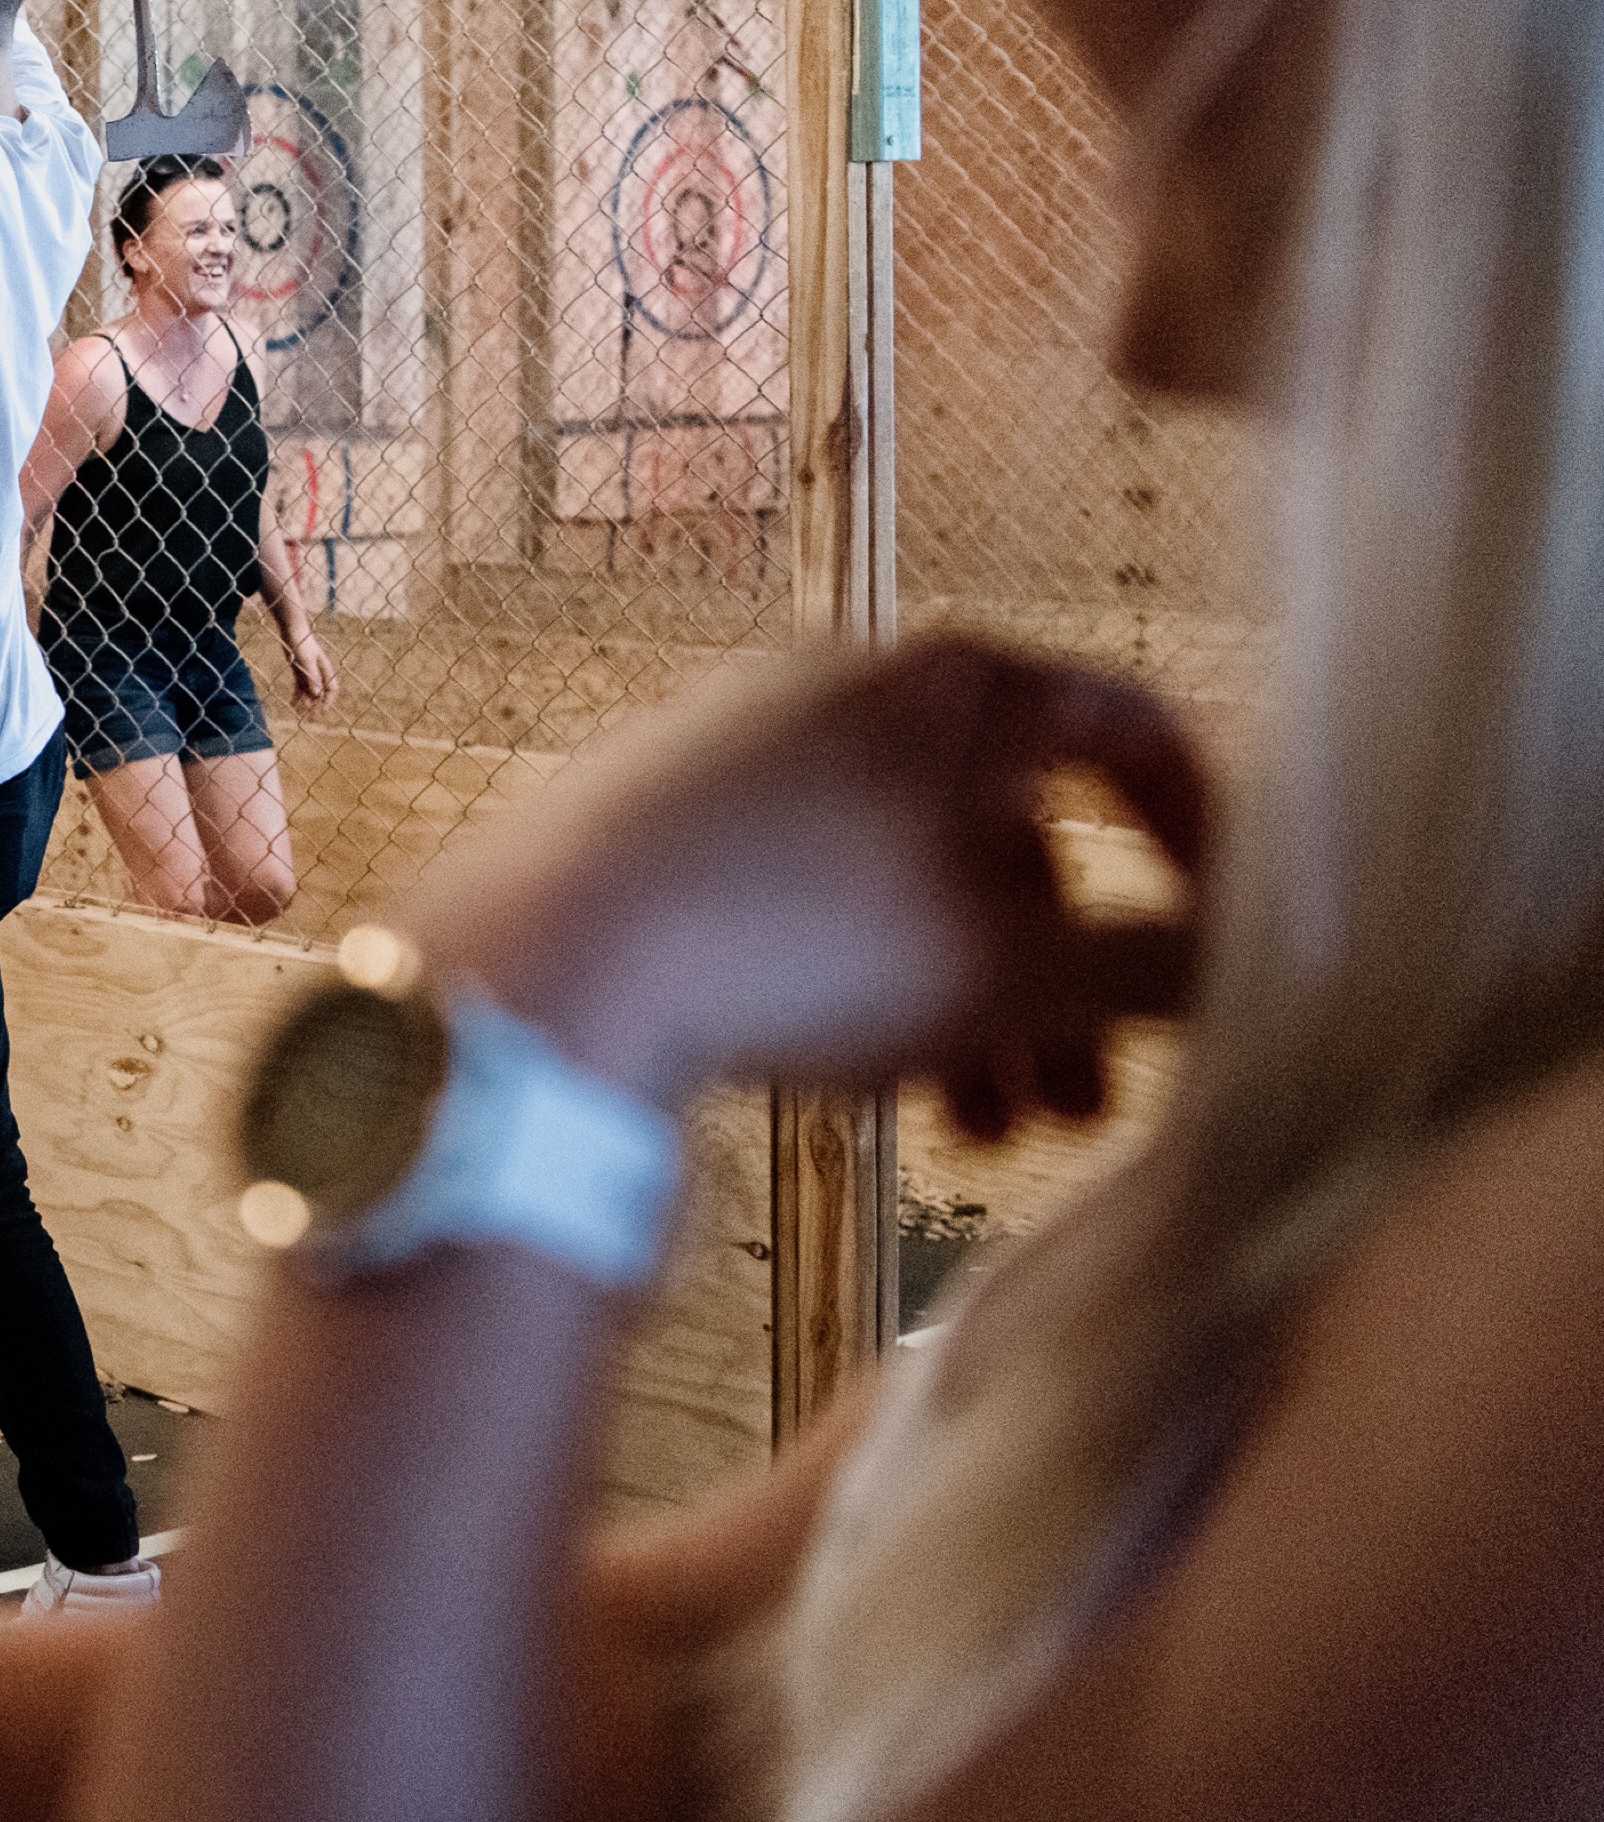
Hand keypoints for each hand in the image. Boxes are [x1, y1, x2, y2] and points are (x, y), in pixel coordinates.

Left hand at [285, 624, 336, 708]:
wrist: (292, 631)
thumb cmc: (301, 643)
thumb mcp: (306, 661)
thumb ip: (311, 676)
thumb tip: (317, 693)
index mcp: (325, 669)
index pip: (332, 689)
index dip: (329, 700)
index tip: (323, 710)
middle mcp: (318, 673)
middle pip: (320, 693)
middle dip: (316, 705)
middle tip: (310, 718)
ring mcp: (308, 673)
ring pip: (309, 692)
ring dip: (305, 703)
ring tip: (298, 713)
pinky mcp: (299, 672)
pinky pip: (299, 687)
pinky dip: (297, 696)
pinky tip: (292, 704)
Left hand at [406, 632, 1208, 1134]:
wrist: (555, 957)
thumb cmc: (804, 938)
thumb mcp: (1025, 967)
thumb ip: (1164, 963)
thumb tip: (1267, 965)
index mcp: (959, 682)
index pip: (1132, 734)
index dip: (1203, 841)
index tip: (1223, 943)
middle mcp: (853, 686)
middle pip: (1013, 836)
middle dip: (1067, 982)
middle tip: (1083, 1110)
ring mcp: (748, 745)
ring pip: (910, 887)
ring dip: (971, 1012)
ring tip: (975, 1138)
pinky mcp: (664, 818)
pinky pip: (807, 897)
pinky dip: (863, 984)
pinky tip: (864, 1088)